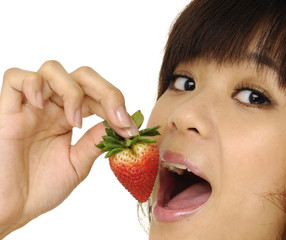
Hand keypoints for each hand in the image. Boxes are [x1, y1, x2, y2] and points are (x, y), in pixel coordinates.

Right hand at [0, 61, 137, 236]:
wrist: (11, 209)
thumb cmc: (41, 188)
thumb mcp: (78, 164)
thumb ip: (95, 141)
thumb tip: (120, 123)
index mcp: (70, 118)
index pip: (97, 96)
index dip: (117, 106)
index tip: (130, 128)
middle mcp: (52, 107)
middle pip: (82, 76)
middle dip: (106, 92)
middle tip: (117, 117)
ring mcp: (30, 107)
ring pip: (53, 70)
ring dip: (73, 91)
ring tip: (74, 121)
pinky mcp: (7, 111)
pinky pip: (16, 77)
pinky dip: (33, 84)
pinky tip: (41, 106)